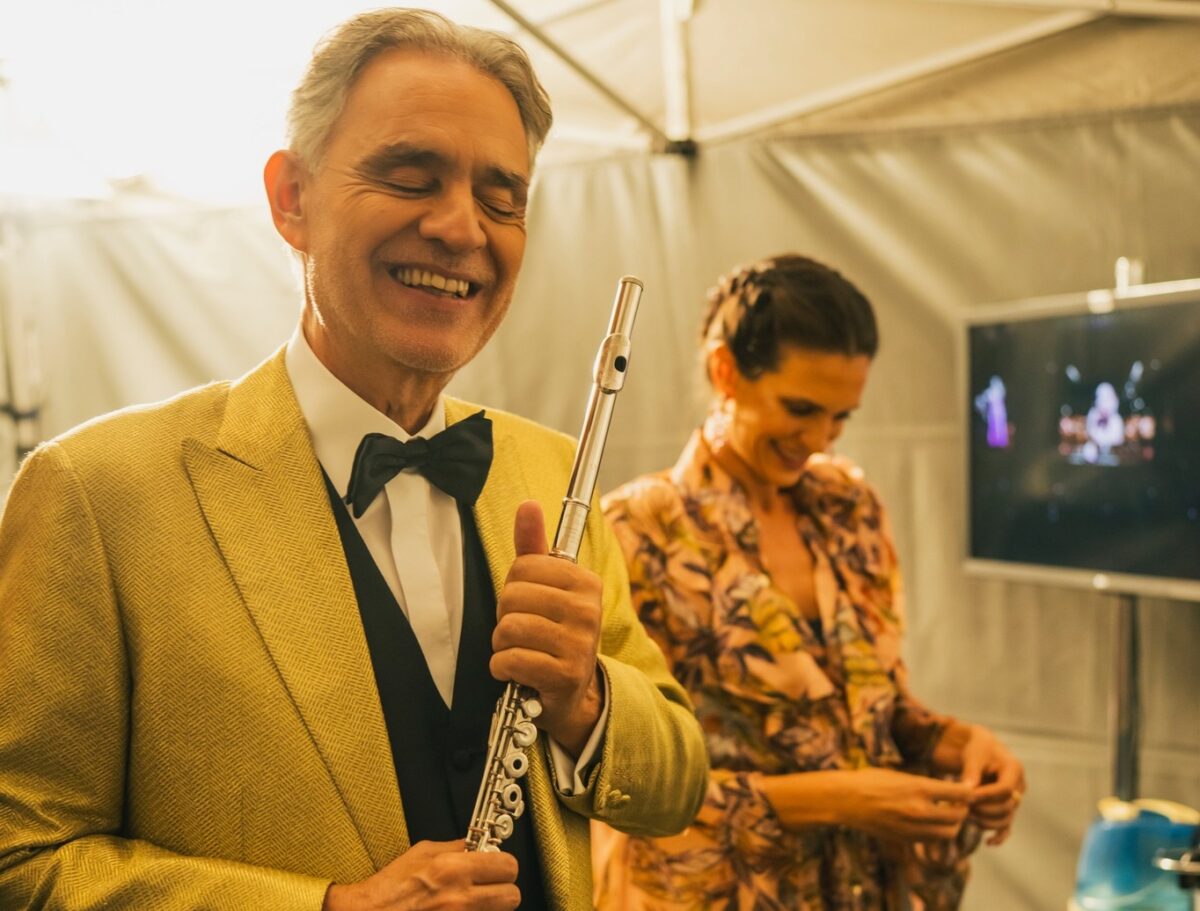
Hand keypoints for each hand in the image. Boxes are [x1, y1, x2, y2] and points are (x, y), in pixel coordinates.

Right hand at [321, 839, 517, 910]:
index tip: (497, 865)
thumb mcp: (422, 852)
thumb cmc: (390, 888)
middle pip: (512, 896)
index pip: (507, 866)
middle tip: (490, 885)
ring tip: (471, 900)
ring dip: (490, 907)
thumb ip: (455, 847)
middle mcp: (460, 898)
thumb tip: (477, 845)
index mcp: (453, 869)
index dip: (504, 865)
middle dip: (504, 889)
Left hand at [490, 501, 603, 755]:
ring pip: (509, 628)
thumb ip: (534, 547)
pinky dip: (502, 668)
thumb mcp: (546, 589)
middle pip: (512, 596)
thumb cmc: (553, 635)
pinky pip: (510, 659)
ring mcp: (580, 643)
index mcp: (585, 582)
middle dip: (505, 617)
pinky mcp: (566, 675)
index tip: (529, 606)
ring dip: (502, 645)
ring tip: (519, 652)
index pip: (523, 567)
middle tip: (523, 633)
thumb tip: (529, 504)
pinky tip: (515, 671)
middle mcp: (589, 610)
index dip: (513, 588)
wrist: (572, 695)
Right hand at [759, 768, 971, 840]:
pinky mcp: (905, 839)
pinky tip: (930, 822)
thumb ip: (925, 785)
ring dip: (952, 824)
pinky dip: (936, 832)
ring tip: (947, 815)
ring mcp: (912, 828)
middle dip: (963, 810)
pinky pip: (931, 839)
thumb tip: (949, 791)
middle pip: (958, 817)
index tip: (967, 790)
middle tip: (960, 804)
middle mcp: (919, 810)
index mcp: (919, 788)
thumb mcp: (900, 774)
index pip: (960, 794)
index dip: (968, 792)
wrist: (845, 799)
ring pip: (948, 833)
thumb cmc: (870, 780)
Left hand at [957, 725, 1024, 845]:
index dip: (986, 796)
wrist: (982, 749)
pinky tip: (989, 843)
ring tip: (966, 817)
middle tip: (963, 808)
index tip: (968, 798)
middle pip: (1006, 806)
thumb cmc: (977, 749)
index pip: (1005, 789)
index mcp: (1014, 769)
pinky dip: (1000, 836)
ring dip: (986, 821)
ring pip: (1006, 818)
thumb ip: (971, 772)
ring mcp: (1015, 800)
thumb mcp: (974, 755)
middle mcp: (1019, 787)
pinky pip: (1007, 826)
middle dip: (984, 809)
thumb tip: (967, 790)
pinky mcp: (1007, 809)